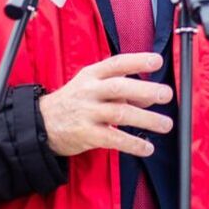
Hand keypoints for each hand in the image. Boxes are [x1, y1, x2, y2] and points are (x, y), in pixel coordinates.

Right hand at [36, 52, 172, 156]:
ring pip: (120, 113)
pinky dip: (132, 144)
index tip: (157, 61)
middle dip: (145, 90)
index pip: (116, 64)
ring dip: (146, 119)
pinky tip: (147, 147)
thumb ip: (122, 89)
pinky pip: (113, 139)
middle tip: (166, 94)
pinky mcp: (86, 134)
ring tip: (165, 124)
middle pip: (119, 87)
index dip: (137, 61)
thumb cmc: (74, 101)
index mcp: (92, 75)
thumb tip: (151, 96)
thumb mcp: (93, 86)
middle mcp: (90, 91)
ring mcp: (87, 113)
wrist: (41, 124)